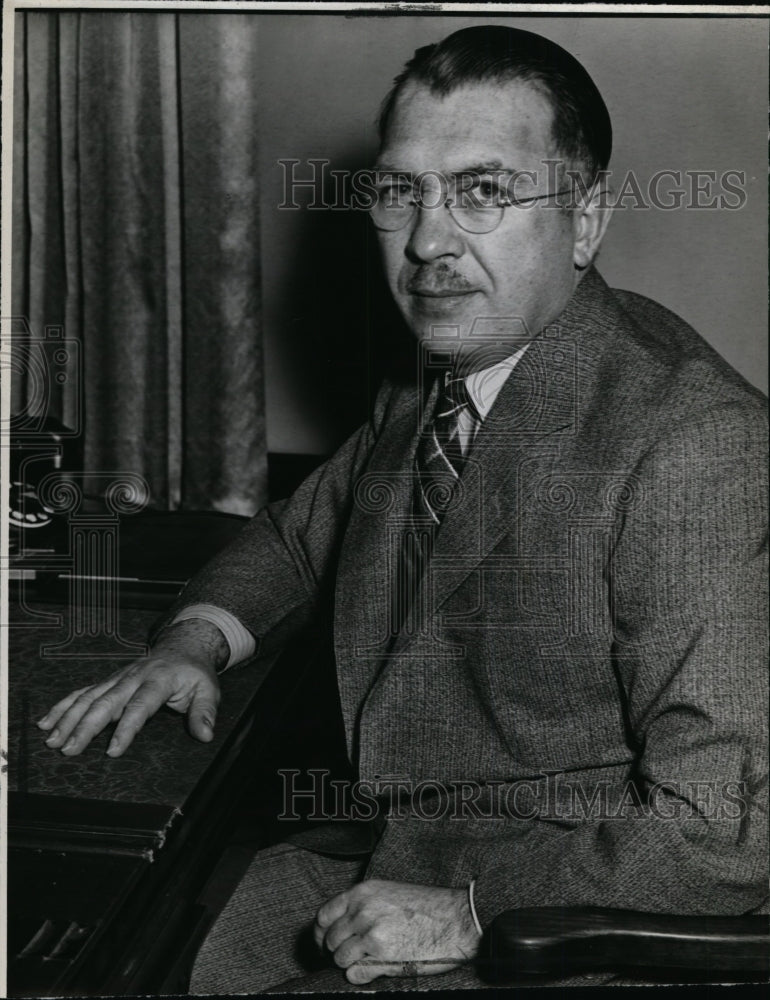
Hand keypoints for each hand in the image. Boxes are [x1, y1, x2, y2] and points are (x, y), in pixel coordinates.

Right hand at [36, 619, 225, 756]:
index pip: (140, 706)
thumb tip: (205, 735)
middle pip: (106, 702)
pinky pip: (83, 692)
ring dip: (68, 718)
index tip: (113, 750)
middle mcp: (134, 677)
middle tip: (69, 749)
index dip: (126, 728)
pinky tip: (47, 722)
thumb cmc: (194, 673)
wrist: (182, 647)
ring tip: (52, 740)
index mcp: (159, 680)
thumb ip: (205, 712)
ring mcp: (118, 678)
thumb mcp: (208, 690)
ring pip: (89, 697)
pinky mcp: (109, 680)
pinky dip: (64, 706)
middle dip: (86, 726)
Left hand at [313, 879, 480, 984]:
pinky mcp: (381, 953)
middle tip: (348, 957)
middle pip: (330, 938)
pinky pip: (354, 972)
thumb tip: (342, 930)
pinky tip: (371, 970)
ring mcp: (370, 931)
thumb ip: (363, 908)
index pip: (324, 915)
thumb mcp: (389, 895)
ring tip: (366, 962)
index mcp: (363, 892)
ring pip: (340, 957)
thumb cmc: (427, 907)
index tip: (325, 944)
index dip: (321, 933)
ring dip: (349, 964)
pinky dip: (358, 975)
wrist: (455, 918)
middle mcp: (362, 909)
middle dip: (336, 951)